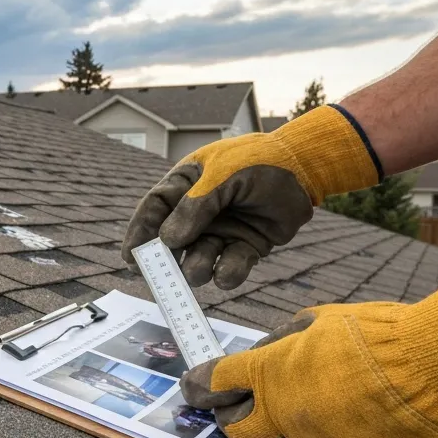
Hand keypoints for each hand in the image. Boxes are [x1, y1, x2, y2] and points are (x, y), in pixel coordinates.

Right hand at [121, 105, 379, 288]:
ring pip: (197, 261)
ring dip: (196, 268)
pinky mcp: (245, 248)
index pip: (153, 211)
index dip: (139, 234)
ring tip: (202, 265)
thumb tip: (168, 240)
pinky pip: (228, 268)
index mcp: (184, 187)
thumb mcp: (222, 175)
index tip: (131, 258)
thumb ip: (195, 206)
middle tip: (161, 277)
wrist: (305, 168)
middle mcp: (198, 213)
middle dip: (165, 262)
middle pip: (170, 243)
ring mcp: (221, 232)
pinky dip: (226, 274)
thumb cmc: (258, 161)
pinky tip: (228, 272)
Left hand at [181, 267, 437, 437]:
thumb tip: (268, 351)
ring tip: (327, 409)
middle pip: (240, 433)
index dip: (199, 385)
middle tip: (245, 413)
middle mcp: (289, 420)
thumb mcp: (322, 320)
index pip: (215, 384)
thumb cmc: (381, 334)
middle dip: (237, 424)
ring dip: (302, 433)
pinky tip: (376, 422)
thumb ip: (287, 340)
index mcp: (272, 376)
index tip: (193, 387)